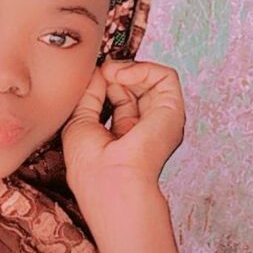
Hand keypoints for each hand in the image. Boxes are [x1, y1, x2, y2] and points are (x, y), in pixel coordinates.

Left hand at [61, 57, 185, 192]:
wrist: (112, 184)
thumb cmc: (91, 167)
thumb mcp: (79, 122)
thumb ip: (90, 95)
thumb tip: (99, 72)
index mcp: (122, 136)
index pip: (118, 99)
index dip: (103, 83)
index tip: (88, 78)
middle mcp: (144, 128)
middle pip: (133, 88)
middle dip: (114, 74)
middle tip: (98, 73)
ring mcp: (160, 121)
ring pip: (150, 80)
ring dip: (127, 69)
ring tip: (108, 73)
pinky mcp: (173, 112)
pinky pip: (165, 76)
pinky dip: (142, 69)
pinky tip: (120, 76)